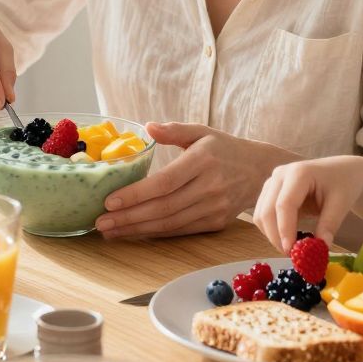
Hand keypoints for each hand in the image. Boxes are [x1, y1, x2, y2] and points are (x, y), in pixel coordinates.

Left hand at [94, 123, 275, 238]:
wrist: (261, 171)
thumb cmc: (225, 148)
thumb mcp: (202, 131)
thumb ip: (174, 130)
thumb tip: (147, 127)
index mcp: (203, 160)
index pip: (164, 182)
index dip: (136, 194)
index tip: (110, 201)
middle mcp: (210, 186)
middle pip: (163, 207)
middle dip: (129, 217)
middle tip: (101, 222)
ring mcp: (214, 207)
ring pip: (170, 223)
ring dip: (137, 230)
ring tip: (110, 231)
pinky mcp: (216, 222)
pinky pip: (180, 231)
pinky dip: (155, 234)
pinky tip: (134, 233)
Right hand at [253, 157, 362, 252]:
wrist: (341, 171)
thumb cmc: (343, 183)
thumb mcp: (341, 203)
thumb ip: (329, 224)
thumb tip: (320, 249)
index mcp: (299, 173)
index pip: (284, 204)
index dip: (285, 229)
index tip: (291, 251)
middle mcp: (280, 175)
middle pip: (267, 211)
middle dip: (276, 236)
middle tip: (292, 255)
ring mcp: (272, 182)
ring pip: (260, 215)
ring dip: (272, 235)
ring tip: (293, 248)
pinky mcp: (269, 192)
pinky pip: (263, 215)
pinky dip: (272, 230)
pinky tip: (290, 237)